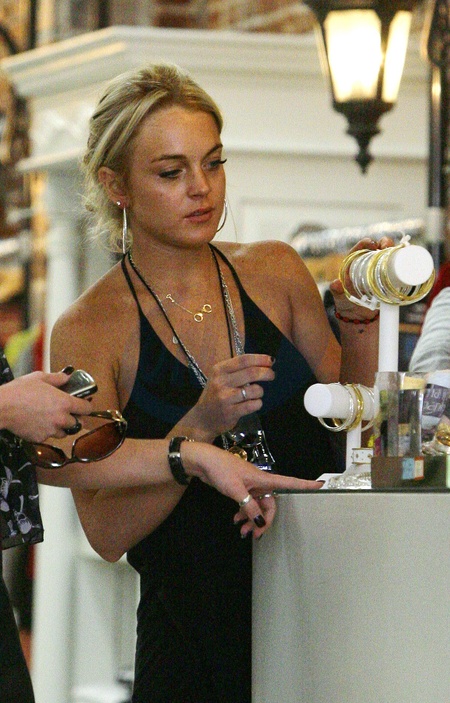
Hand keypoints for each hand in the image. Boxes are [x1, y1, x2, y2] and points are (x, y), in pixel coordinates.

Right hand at [0, 371, 92, 441]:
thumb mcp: (39, 378)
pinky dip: (46, 432)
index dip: (87, 406)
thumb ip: (57, 378)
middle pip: (77, 423)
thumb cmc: (20, 390)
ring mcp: (51, 430)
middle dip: (74, 418)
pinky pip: (48, 437)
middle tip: (66, 412)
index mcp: (65, 403)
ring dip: (62, 427)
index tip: (84, 404)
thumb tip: (67, 377)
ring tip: (52, 419)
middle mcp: (61, 419)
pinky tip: (38, 423)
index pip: (87, 409)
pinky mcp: (40, 438)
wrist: (2, 407)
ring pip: (64, 433)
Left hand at [183, 441, 322, 539]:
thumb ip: (249, 506)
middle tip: (255, 535)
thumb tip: (260, 522)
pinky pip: (248, 505)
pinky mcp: (240, 490)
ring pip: (257, 507)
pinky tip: (236, 521)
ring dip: (252, 520)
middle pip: (270, 505)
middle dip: (264, 521)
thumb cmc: (221, 470)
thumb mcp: (236, 490)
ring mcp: (250, 487)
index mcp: (263, 479)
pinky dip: (243, 514)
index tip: (322, 485)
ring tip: (243, 532)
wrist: (203, 462)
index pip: (290, 483)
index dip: (306, 485)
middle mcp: (260, 483)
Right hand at [191, 354, 274, 439]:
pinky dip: (257, 403)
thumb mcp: (221, 378)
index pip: (244, 360)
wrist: (203, 419)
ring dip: (260, 391)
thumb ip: (239, 370)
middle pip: (251, 373)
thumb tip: (265, 363)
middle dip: (266, 373)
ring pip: (254, 390)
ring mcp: (225, 398)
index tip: (271, 361)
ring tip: (256, 394)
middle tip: (271, 375)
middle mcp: (221, 382)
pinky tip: (253, 404)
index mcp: (219, 370)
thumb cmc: (215, 395)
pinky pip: (253, 405)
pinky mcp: (230, 412)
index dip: (260, 359)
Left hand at [329, 236, 394, 318]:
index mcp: (352, 265)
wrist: (359, 315)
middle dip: (382, 243)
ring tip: (396, 251)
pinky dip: (399, 262)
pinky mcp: (387, 278)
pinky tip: (404, 259)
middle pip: (375, 249)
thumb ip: (337, 291)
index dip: (365, 243)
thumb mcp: (340, 297)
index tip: (370, 243)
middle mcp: (366, 265)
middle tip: (386, 246)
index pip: (358, 250)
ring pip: (386, 256)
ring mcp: (377, 271)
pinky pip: (393, 267)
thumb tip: (336, 284)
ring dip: (392, 251)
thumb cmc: (346, 303)